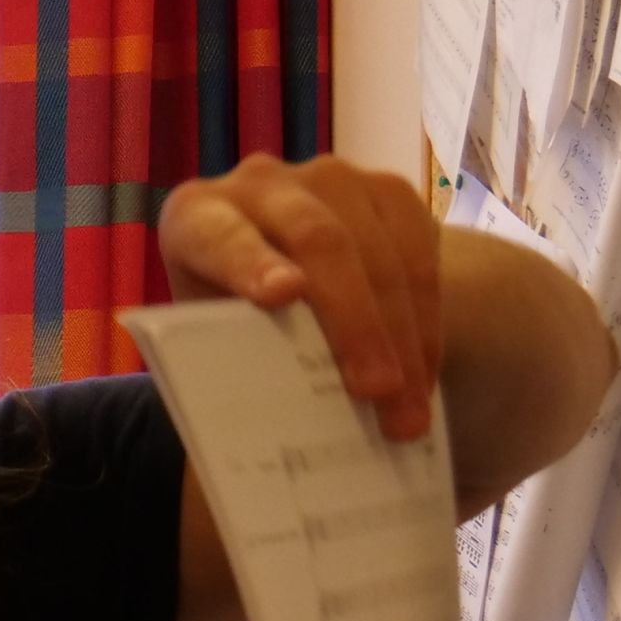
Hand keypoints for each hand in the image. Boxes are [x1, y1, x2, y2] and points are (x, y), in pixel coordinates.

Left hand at [159, 153, 445, 439]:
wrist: (275, 273)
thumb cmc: (230, 320)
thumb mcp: (213, 339)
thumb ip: (231, 360)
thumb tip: (271, 442)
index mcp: (195, 217)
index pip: (220, 236)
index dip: (251, 262)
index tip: (281, 296)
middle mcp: (259, 183)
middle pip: (318, 242)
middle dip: (354, 322)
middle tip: (377, 392)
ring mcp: (328, 177)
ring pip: (378, 249)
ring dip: (402, 335)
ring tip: (409, 408)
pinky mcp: (386, 189)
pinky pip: (420, 249)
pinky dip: (425, 318)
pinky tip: (424, 373)